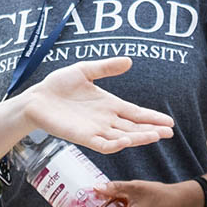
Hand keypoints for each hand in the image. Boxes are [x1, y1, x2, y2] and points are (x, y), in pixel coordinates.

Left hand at [23, 58, 174, 153]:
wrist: (36, 98)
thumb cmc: (58, 85)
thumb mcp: (85, 70)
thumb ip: (106, 67)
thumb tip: (129, 61)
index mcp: (109, 105)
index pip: (136, 114)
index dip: (152, 118)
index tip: (170, 122)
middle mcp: (106, 120)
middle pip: (134, 127)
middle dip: (152, 130)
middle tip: (170, 132)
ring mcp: (95, 130)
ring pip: (123, 137)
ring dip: (139, 138)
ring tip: (156, 136)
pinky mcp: (83, 137)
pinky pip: (102, 144)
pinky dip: (115, 144)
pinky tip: (126, 140)